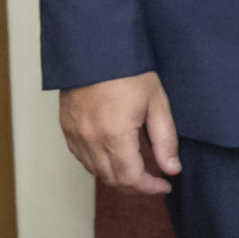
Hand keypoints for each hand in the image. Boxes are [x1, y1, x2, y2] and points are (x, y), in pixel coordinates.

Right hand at [60, 71, 180, 195]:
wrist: (95, 50)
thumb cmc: (129, 72)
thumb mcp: (157, 104)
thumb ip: (165, 140)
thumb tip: (172, 169)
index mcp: (115, 136)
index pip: (130, 178)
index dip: (149, 188)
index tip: (164, 185)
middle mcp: (91, 140)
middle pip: (111, 179)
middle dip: (134, 186)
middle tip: (153, 180)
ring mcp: (75, 134)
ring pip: (95, 171)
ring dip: (116, 176)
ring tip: (136, 170)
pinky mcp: (66, 127)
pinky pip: (81, 157)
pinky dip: (97, 164)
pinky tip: (112, 157)